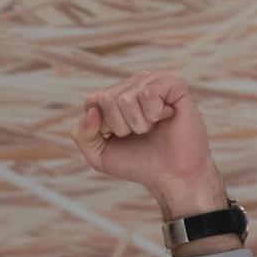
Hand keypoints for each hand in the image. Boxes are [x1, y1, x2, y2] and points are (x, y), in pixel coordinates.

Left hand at [72, 71, 225, 218]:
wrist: (172, 175)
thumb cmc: (138, 162)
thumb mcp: (99, 154)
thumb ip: (82, 134)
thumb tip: (92, 111)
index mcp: (115, 97)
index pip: (92, 101)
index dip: (101, 127)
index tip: (119, 137)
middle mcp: (133, 84)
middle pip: (106, 99)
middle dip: (120, 126)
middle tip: (139, 133)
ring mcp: (153, 82)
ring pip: (125, 97)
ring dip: (138, 123)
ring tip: (153, 127)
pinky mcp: (174, 84)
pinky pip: (148, 93)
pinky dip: (154, 114)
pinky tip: (166, 117)